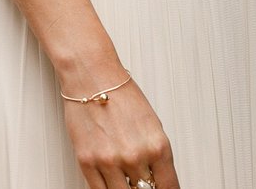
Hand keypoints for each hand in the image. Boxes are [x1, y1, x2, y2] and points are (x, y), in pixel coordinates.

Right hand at [60, 75, 179, 188]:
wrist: (92, 77)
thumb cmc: (121, 95)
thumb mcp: (152, 125)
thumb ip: (156, 155)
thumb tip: (158, 179)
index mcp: (157, 146)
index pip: (168, 187)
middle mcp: (135, 156)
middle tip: (141, 183)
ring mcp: (110, 161)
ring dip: (125, 188)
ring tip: (126, 180)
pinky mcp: (87, 162)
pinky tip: (111, 183)